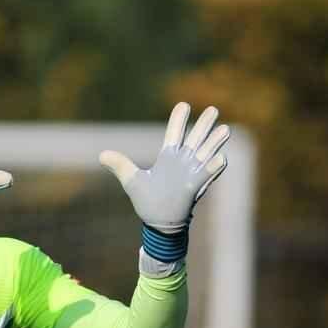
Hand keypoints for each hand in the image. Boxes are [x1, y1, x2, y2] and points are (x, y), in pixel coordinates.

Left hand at [99, 102, 228, 233]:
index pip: (174, 134)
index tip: (184, 104)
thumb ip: (120, 165)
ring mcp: (191, 174)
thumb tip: (102, 155)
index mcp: (167, 158)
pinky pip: (207, 175)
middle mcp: (182, 162)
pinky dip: (214, 167)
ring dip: (214, 142)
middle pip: (194, 139)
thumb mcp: (132, 180)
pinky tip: (221, 157)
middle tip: (213, 109)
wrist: (158, 223)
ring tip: (225, 128)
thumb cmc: (147, 201)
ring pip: (205, 153)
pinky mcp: (196, 187)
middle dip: (203, 125)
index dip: (179, 120)